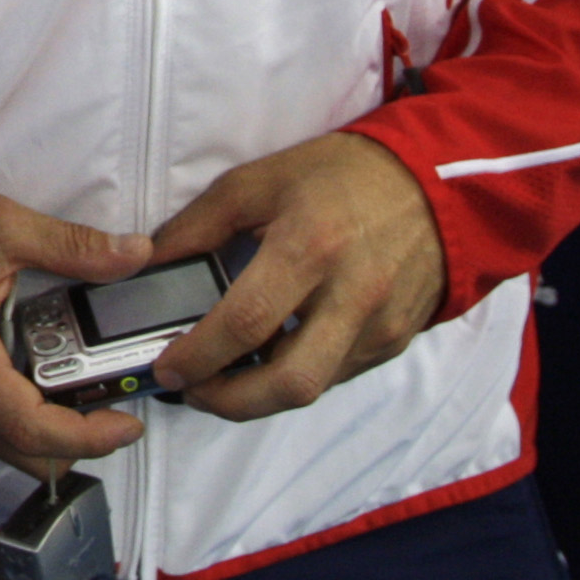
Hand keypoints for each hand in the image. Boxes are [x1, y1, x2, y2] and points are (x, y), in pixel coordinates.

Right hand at [0, 187, 153, 473]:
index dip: (91, 438)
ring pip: (5, 448)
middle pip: (26, 456)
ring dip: (50, 438)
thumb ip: (69, 244)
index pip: (35, 430)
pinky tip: (41, 384)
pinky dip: (22, 424)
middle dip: (79, 446)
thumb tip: (135, 253)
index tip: (130, 420)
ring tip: (86, 398)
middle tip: (116, 411)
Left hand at [145, 132, 444, 417]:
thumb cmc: (336, 177)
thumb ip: (196, 227)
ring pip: (315, 389)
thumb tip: (146, 263)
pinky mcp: (395, 342)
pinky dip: (295, 378)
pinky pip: (337, 376)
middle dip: (230, 402)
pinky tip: (266, 361)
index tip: (165, 367)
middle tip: (190, 390)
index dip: (200, 355)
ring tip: (219, 380)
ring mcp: (380, 326)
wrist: (433, 186)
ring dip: (260, 398)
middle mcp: (351, 296)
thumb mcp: (255, 182)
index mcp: (309, 247)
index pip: (247, 322)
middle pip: (290, 382)